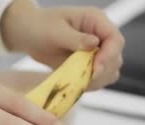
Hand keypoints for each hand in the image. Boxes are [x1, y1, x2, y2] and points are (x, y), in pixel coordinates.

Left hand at [0, 1, 124, 89]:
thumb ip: (75, 38)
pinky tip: (78, 84)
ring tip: (79, 82)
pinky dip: (92, 84)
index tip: (95, 69)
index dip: (109, 56)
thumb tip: (94, 43)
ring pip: (110, 70)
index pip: (115, 40)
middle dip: (103, 71)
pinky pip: (99, 78)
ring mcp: (96, 50)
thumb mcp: (54, 31)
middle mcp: (100, 35)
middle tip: (84, 79)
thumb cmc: (39, 26)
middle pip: (116, 57)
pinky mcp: (89, 63)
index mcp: (95, 20)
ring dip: (98, 80)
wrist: (29, 34)